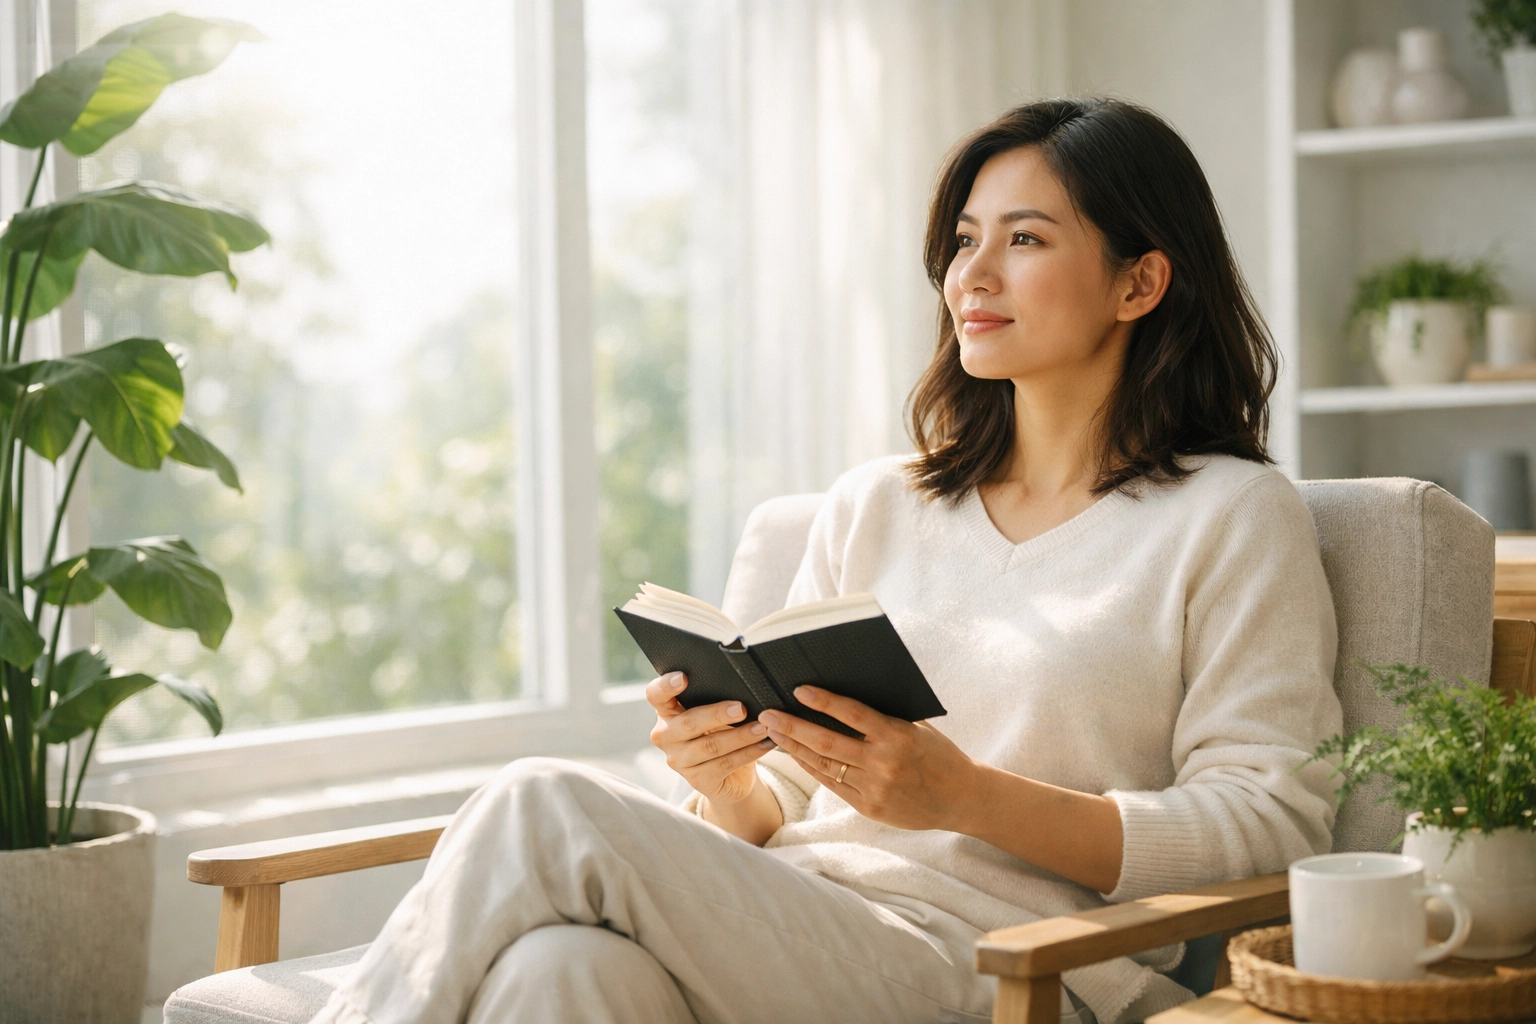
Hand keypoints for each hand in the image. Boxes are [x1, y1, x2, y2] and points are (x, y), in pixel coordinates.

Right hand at [646, 671, 775, 806]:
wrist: (732, 774)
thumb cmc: (722, 731)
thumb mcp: (715, 713)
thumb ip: (715, 698)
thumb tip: (741, 684)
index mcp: (666, 712)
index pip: (656, 695)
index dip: (666, 686)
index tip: (684, 677)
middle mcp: (666, 736)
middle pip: (688, 723)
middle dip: (717, 714)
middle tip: (741, 708)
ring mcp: (679, 761)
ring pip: (710, 746)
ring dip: (740, 736)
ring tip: (762, 727)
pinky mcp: (697, 780)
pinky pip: (725, 764)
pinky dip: (749, 753)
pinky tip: (765, 744)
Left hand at [760, 686, 980, 831]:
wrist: (960, 798)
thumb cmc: (938, 754)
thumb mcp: (917, 728)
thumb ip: (885, 717)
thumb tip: (843, 697)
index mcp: (898, 736)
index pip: (852, 714)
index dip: (823, 701)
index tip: (798, 690)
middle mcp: (883, 763)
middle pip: (826, 741)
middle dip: (792, 726)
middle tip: (767, 714)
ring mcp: (874, 788)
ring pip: (823, 764)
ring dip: (794, 747)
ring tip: (773, 732)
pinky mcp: (869, 807)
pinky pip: (832, 784)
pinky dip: (811, 767)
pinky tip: (796, 755)